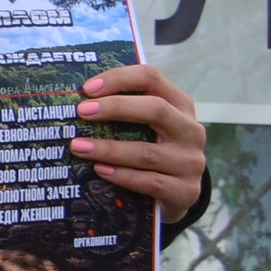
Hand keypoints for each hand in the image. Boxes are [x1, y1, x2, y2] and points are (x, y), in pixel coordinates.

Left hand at [72, 63, 206, 221]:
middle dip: (115, 108)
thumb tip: (79, 101)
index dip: (119, 78)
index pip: (152, 78)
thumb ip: (124, 110)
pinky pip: (151, 182)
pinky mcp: (186, 191)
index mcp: (180, 105)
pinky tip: (99, 170)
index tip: (87, 88)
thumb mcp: (147, 125)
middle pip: (156, 110)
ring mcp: (191, 162)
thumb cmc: (152, 148)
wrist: (177, 192)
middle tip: (81, 112)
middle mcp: (191, 130)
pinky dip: (122, 176)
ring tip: (79, 147)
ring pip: (147, 152)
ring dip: (109, 149)